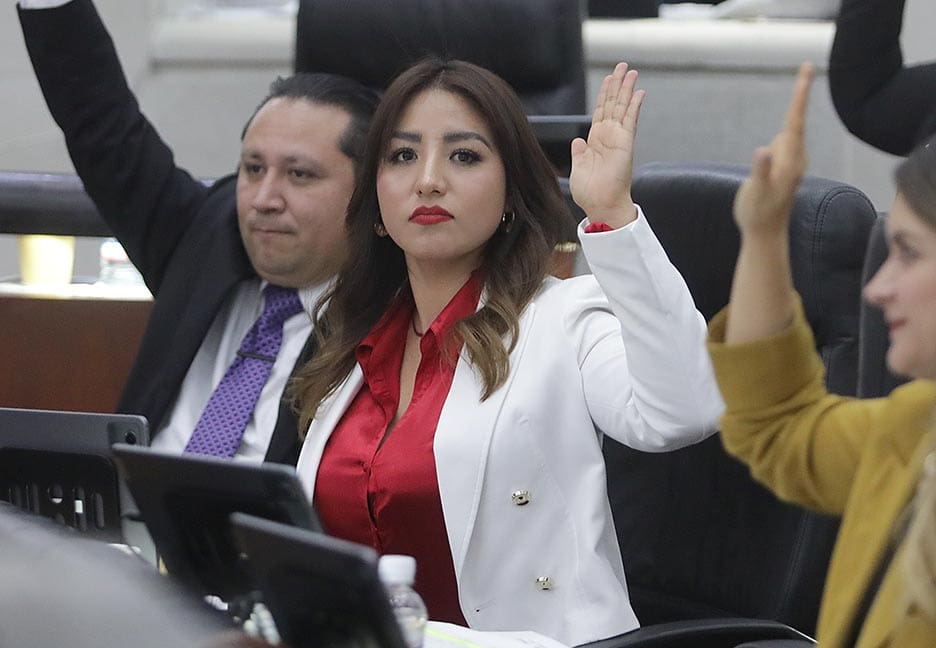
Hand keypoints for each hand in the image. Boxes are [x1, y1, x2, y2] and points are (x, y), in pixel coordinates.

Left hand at [569, 62, 644, 227]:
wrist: (601, 205)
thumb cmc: (590, 192)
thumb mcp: (578, 168)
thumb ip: (578, 153)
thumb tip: (577, 141)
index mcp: (596, 141)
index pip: (601, 111)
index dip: (605, 94)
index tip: (609, 78)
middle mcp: (608, 136)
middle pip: (613, 104)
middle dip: (617, 84)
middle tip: (622, 66)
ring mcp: (618, 138)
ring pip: (622, 107)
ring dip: (626, 89)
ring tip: (630, 71)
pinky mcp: (625, 143)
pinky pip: (630, 120)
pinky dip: (634, 106)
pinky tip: (639, 92)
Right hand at [733, 63, 814, 237]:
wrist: (765, 234)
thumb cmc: (757, 213)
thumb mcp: (755, 193)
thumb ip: (759, 171)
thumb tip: (763, 151)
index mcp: (789, 160)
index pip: (795, 121)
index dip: (799, 96)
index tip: (808, 71)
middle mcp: (795, 159)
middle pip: (795, 122)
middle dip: (800, 97)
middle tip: (806, 67)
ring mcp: (792, 164)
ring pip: (788, 133)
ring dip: (791, 114)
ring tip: (796, 91)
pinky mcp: (785, 168)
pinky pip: (785, 142)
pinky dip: (784, 130)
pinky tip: (779, 134)